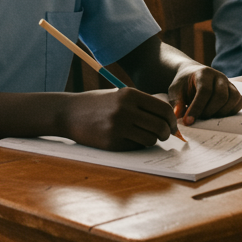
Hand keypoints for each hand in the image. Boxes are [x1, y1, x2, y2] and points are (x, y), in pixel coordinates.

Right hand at [61, 88, 176, 150]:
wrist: (68, 112)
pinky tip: (129, 139)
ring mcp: (118, 126)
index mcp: (129, 94)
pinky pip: (136, 147)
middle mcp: (125, 109)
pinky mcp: (112, 142)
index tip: (172, 126)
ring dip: (152, 140)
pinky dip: (138, 145)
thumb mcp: (119, 95)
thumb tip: (166, 119)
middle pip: (160, 126)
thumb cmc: (97, 103)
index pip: (163, 109)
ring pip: (150, 139)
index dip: (172, 120)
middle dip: (166, 133)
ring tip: (145, 136)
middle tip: (165, 135)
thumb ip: (140, 104)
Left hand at [168, 67, 241, 124]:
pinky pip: (240, 101)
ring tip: (209, 118)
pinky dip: (232, 111)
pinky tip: (219, 115)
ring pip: (234, 98)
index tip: (188, 121)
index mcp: (203, 73)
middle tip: (199, 119)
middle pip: (221, 96)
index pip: (204, 91)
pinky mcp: (234, 91)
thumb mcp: (175, 91)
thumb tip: (178, 116)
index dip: (197, 107)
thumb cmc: (183, 85)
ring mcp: (229, 83)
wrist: (192, 76)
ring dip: (222, 113)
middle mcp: (219, 76)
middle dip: (210, 112)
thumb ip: (177, 103)